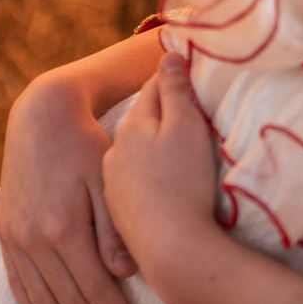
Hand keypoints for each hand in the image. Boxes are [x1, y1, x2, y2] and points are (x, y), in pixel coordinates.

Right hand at [0, 73, 145, 303]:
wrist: (42, 117)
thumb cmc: (87, 144)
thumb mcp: (107, 178)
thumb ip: (114, 228)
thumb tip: (124, 274)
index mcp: (63, 228)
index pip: (94, 288)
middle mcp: (34, 239)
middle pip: (69, 300)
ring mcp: (16, 238)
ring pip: (42, 298)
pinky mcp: (6, 233)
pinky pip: (18, 283)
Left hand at [105, 57, 302, 303]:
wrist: (173, 249)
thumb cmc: (185, 183)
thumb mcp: (187, 129)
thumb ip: (177, 91)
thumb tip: (170, 54)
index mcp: (131, 129)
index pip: (153, 91)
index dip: (172, 80)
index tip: (184, 72)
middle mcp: (115, 156)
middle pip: (140, 126)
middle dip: (159, 117)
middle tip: (182, 113)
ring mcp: (115, 189)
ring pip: (133, 160)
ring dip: (150, 153)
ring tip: (169, 157)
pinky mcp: (121, 219)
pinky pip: (133, 191)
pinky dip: (145, 186)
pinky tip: (159, 194)